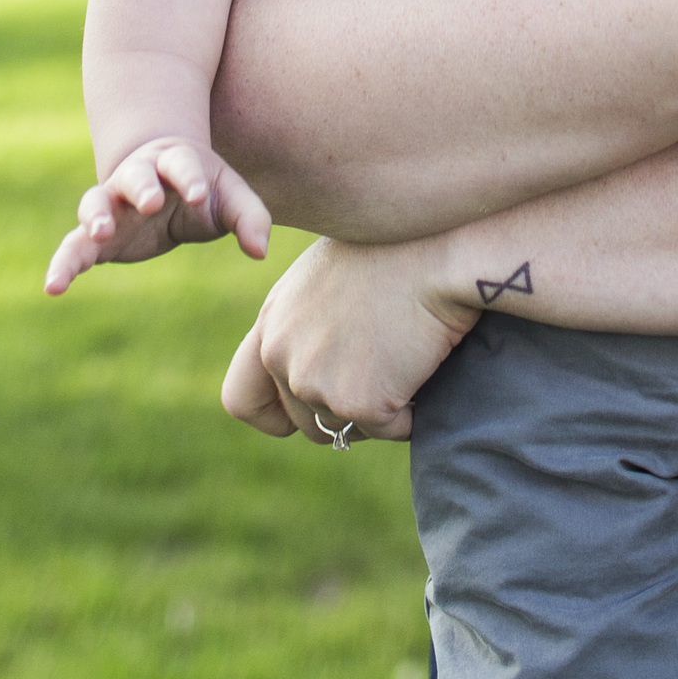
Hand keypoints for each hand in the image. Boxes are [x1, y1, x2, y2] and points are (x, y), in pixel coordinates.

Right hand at [43, 138, 272, 295]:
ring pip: (95, 202)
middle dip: (143, 186)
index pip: (182, 164)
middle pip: (136, 175)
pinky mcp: (96, 237)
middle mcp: (138, 177)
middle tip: (150, 201)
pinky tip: (53, 287)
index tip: (198, 193)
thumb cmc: (202, 187)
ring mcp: (112, 204)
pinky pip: (74, 247)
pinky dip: (62, 264)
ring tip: (99, 233)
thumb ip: (248, 217)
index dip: (189, 176)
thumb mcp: (229, 195)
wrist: (161, 178)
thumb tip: (260, 252)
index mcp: (175, 161)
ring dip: (96, 216)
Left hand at [220, 235, 468, 442]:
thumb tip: (312, 364)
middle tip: (383, 373)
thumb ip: (303, 323)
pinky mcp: (359, 403)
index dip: (274, 414)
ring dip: (377, 410)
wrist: (438, 248)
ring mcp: (317, 383)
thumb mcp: (326, 277)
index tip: (304, 412)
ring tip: (405, 359)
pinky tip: (425, 364)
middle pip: (305, 424)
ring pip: (347, 430)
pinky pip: (392, 429)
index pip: (239, 398)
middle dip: (343, 411)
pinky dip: (412, 411)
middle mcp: (282, 357)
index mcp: (271, 323)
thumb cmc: (395, 249)